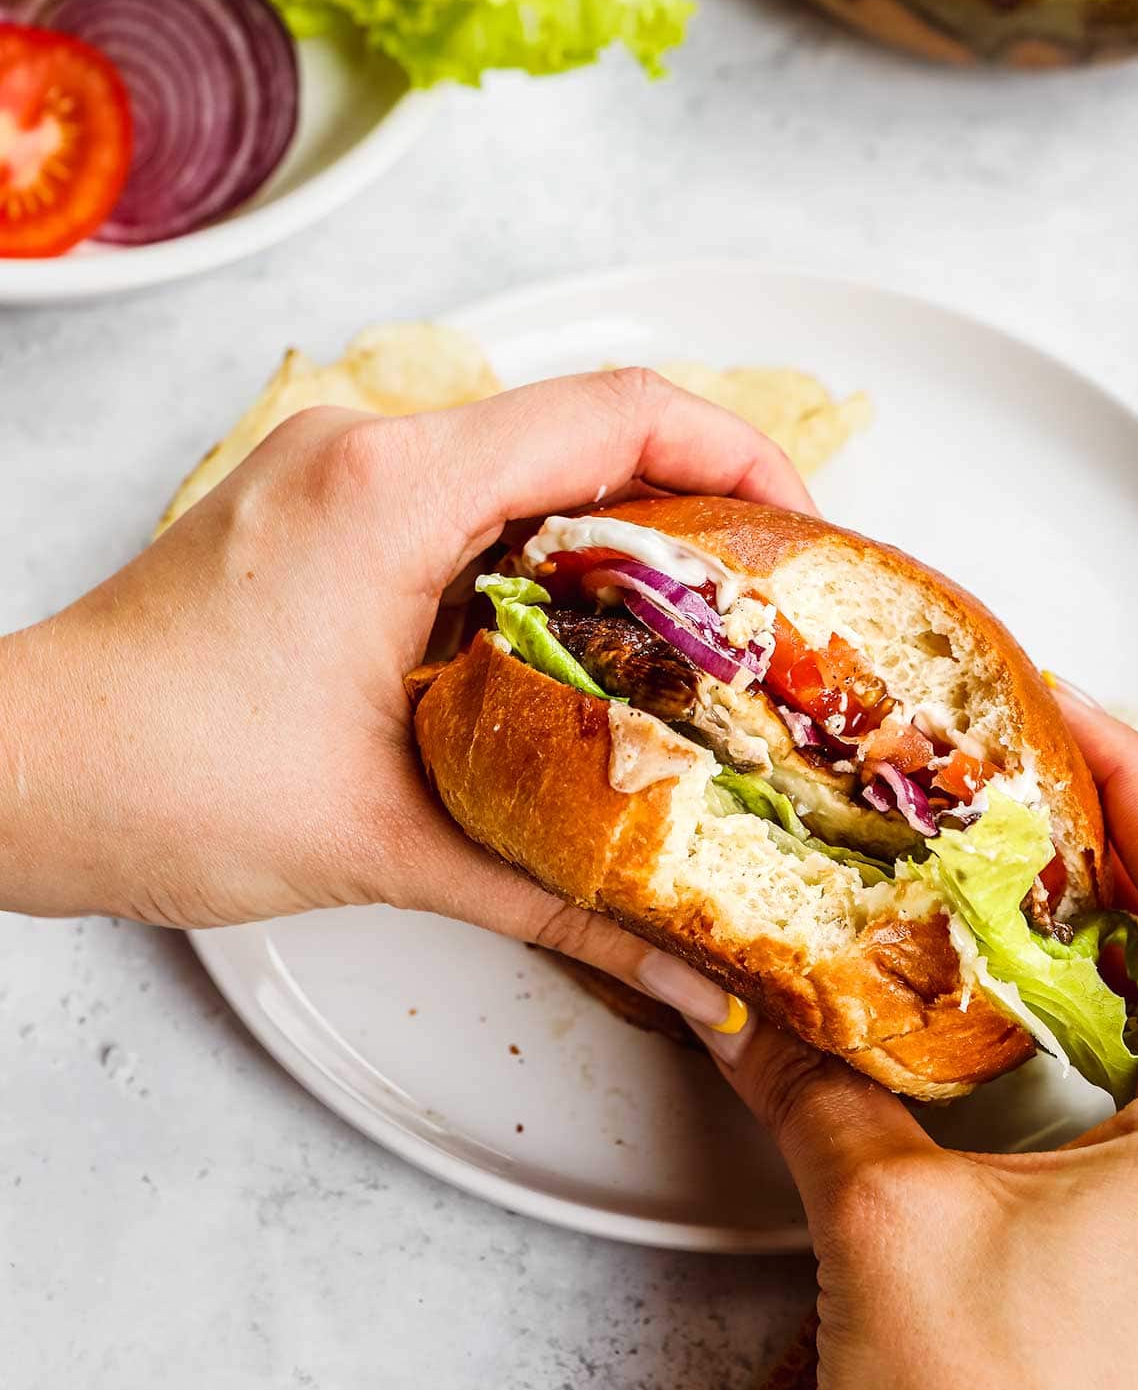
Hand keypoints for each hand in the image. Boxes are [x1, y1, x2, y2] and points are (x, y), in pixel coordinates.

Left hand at [0, 368, 811, 1008]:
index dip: (742, 451)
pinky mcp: (309, 505)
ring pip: (521, 458)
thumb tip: (695, 978)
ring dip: (614, 529)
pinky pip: (458, 493)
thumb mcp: (393, 847)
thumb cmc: (161, 786)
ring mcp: (330, 467)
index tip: (807, 528)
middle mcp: (364, 448)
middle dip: (695, 501)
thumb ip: (565, 909)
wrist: (15, 775)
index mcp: (396, 493)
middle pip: (582, 425)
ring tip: (692, 631)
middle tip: (768, 602)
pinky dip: (536, 549)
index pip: (617, 411)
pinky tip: (574, 640)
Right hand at [685, 693, 1137, 1389]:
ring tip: (1019, 876)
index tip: (1062, 713)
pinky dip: (1101, 1032)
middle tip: (1029, 781)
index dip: (1136, 785)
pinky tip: (1022, 1017)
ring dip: (1111, 943)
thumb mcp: (882, 1217)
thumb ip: (813, 1086)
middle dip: (1122, 851)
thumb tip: (742, 1007)